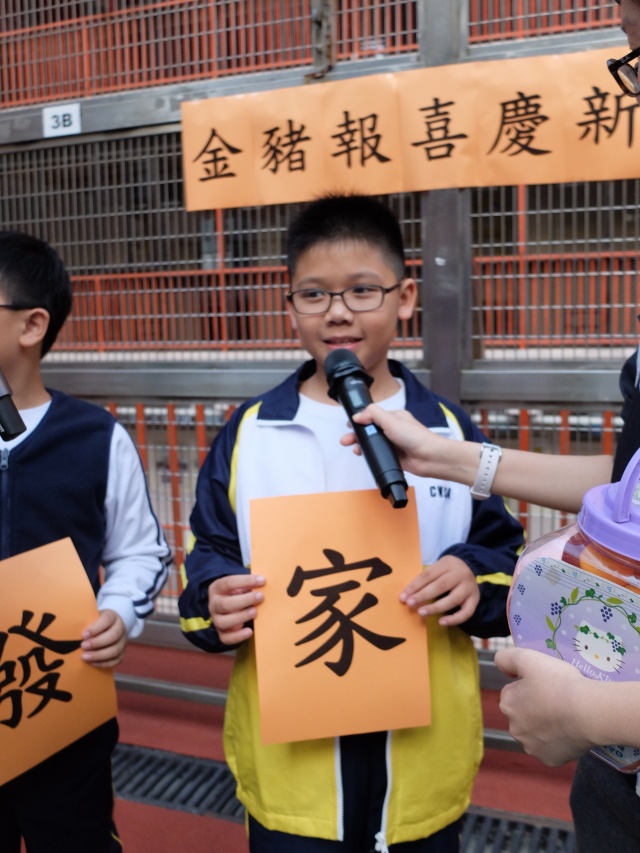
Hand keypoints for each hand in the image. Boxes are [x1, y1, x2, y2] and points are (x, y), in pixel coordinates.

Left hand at [81, 609, 127, 667]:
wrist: (109, 627)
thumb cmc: (96, 623)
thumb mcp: (92, 617)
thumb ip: (86, 622)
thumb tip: (71, 632)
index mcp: (113, 616)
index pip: (107, 620)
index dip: (95, 628)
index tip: (83, 635)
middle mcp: (121, 628)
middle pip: (113, 635)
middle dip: (97, 642)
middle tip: (83, 646)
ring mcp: (123, 641)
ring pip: (115, 650)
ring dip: (99, 655)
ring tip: (85, 657)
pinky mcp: (122, 653)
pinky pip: (116, 660)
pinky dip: (104, 663)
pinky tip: (93, 663)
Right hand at [208, 573, 265, 645]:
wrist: (229, 606)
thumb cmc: (238, 593)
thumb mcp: (240, 585)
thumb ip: (249, 584)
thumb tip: (264, 582)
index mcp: (217, 588)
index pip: (228, 583)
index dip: (246, 581)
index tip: (262, 580)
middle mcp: (214, 604)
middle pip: (225, 604)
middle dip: (244, 600)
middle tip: (260, 597)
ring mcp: (216, 620)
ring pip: (223, 622)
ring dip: (240, 617)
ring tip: (255, 612)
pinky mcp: (221, 633)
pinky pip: (226, 638)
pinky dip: (238, 636)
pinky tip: (250, 631)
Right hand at [340, 405, 444, 477]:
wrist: (429, 457)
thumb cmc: (415, 437)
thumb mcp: (391, 420)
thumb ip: (373, 415)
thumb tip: (358, 415)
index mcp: (393, 418)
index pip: (373, 416)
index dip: (360, 419)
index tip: (350, 424)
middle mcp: (393, 430)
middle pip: (370, 431)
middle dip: (357, 434)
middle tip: (346, 440)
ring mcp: (393, 444)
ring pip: (372, 443)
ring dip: (361, 445)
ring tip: (354, 449)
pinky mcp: (393, 457)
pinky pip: (378, 455)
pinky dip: (370, 455)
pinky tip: (364, 456)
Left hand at [400, 555, 479, 625]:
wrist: (471, 568)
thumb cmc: (447, 571)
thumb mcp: (438, 568)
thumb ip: (425, 579)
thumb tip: (406, 595)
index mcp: (447, 564)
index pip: (428, 575)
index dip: (414, 586)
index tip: (403, 597)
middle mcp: (460, 574)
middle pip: (440, 585)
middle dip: (423, 596)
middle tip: (410, 604)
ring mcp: (469, 587)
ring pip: (453, 599)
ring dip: (435, 607)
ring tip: (421, 613)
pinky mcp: (475, 599)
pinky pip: (466, 612)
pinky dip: (454, 619)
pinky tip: (441, 622)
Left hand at [494, 647, 590, 765]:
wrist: (589, 712)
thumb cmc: (558, 683)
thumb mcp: (528, 658)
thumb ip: (506, 658)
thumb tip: (501, 666)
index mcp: (507, 704)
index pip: (514, 691)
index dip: (530, 685)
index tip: (546, 684)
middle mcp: (514, 729)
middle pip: (523, 713)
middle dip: (535, 707)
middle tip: (557, 698)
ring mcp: (531, 747)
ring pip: (536, 732)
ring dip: (545, 725)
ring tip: (565, 714)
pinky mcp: (549, 760)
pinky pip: (551, 748)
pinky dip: (558, 741)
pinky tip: (569, 731)